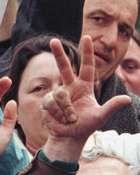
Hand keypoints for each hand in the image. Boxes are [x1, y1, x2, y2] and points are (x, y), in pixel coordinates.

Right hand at [41, 36, 130, 160]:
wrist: (68, 137)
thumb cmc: (86, 126)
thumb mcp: (100, 116)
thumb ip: (112, 106)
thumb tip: (126, 99)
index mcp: (84, 87)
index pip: (87, 67)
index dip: (87, 53)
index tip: (87, 37)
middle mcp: (70, 87)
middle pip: (63, 67)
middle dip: (58, 54)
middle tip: (53, 41)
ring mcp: (57, 94)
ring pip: (60, 94)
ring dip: (67, 110)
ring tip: (71, 119)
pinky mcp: (47, 102)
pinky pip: (52, 102)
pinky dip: (59, 113)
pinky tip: (60, 119)